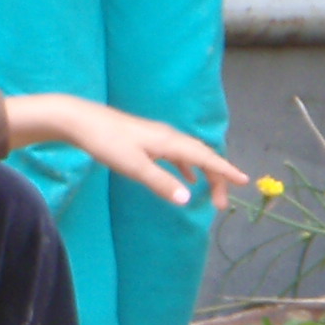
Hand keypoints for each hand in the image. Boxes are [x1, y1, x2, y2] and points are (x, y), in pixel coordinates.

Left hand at [9, 95, 247, 212]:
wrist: (80, 120)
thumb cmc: (106, 142)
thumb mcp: (134, 167)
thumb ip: (161, 182)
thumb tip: (188, 199)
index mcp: (170, 142)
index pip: (206, 157)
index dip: (225, 170)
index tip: (244, 182)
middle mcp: (168, 136)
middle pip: (202, 156)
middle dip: (217, 178)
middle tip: (221, 204)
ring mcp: (157, 137)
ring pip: (190, 155)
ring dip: (204, 173)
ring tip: (212, 193)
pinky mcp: (146, 140)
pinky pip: (177, 155)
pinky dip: (187, 167)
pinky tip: (187, 178)